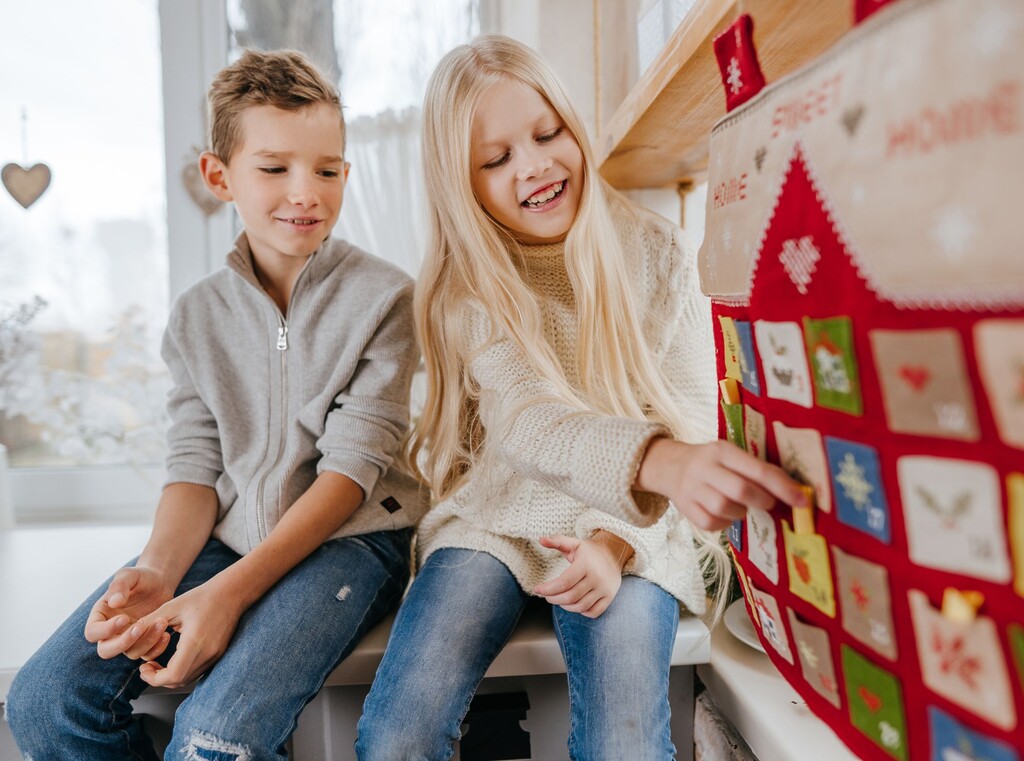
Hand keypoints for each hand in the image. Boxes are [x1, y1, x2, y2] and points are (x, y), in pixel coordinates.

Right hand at [84, 565, 174, 660]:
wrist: (160, 582)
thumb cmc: (140, 577)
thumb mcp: (129, 575)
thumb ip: (119, 586)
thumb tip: (115, 603)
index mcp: (100, 616)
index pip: (92, 633)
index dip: (105, 630)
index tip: (124, 618)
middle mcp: (111, 632)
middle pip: (106, 650)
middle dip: (123, 642)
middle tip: (140, 626)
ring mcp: (128, 639)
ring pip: (130, 653)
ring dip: (146, 642)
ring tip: (161, 622)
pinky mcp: (144, 642)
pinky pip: (148, 654)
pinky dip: (157, 648)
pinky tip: (167, 634)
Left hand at [134, 580, 244, 688]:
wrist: (232, 592)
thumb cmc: (203, 596)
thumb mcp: (172, 606)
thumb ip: (149, 623)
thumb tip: (129, 636)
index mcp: (195, 641)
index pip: (173, 675)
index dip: (155, 678)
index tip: (144, 669)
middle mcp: (208, 652)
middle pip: (179, 680)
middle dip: (159, 679)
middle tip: (146, 668)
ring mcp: (215, 655)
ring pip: (188, 678)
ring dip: (170, 676)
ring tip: (158, 665)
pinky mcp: (219, 654)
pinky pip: (197, 671)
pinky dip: (182, 671)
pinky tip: (174, 659)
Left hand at [534, 532, 632, 618]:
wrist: (614, 555)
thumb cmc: (588, 551)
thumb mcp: (573, 543)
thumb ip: (557, 541)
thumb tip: (541, 539)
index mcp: (586, 564)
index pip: (564, 583)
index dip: (548, 589)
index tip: (537, 589)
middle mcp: (597, 578)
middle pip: (570, 597)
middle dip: (553, 598)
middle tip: (547, 596)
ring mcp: (604, 589)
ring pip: (580, 606)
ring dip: (565, 606)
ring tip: (558, 599)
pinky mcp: (609, 597)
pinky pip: (593, 612)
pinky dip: (581, 612)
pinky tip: (574, 604)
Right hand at [637, 438, 807, 530]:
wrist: (670, 466)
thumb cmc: (712, 463)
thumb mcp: (731, 455)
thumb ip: (756, 470)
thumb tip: (793, 491)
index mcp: (722, 451)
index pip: (757, 469)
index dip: (783, 487)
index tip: (802, 500)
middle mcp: (704, 467)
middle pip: (741, 490)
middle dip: (762, 500)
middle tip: (768, 503)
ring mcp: (692, 488)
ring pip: (725, 508)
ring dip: (741, 512)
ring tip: (740, 505)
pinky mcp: (685, 508)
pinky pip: (711, 523)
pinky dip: (724, 523)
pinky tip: (724, 514)